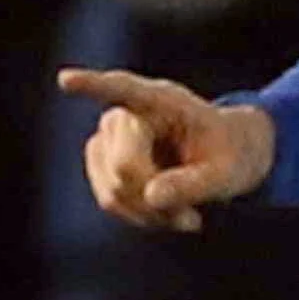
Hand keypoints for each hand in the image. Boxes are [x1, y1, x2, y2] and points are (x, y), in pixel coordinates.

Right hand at [65, 66, 278, 232]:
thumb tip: (151, 195)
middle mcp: (127, 115)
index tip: (67, 80)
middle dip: (156, 198)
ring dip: (150, 213)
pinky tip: (167, 214)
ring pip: (113, 189)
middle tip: (193, 219)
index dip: (93, 86)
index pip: (124, 90)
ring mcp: (108, 139)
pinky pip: (110, 201)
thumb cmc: (231, 156)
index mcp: (163, 101)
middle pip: (124, 166)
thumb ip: (195, 183)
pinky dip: (140, 216)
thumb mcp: (229, 173)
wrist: (225, 160)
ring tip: (186, 216)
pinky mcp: (103, 165)